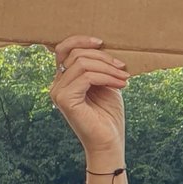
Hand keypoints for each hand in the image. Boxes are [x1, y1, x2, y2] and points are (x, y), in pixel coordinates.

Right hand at [49, 36, 128, 162]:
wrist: (109, 143)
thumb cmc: (108, 116)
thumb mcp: (106, 85)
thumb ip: (99, 68)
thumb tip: (103, 48)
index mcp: (65, 80)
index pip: (63, 49)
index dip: (81, 40)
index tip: (102, 42)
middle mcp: (57, 84)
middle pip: (76, 54)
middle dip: (103, 57)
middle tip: (123, 68)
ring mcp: (58, 92)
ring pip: (82, 64)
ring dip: (108, 68)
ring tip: (124, 77)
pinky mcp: (65, 99)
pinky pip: (86, 77)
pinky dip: (106, 77)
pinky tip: (121, 84)